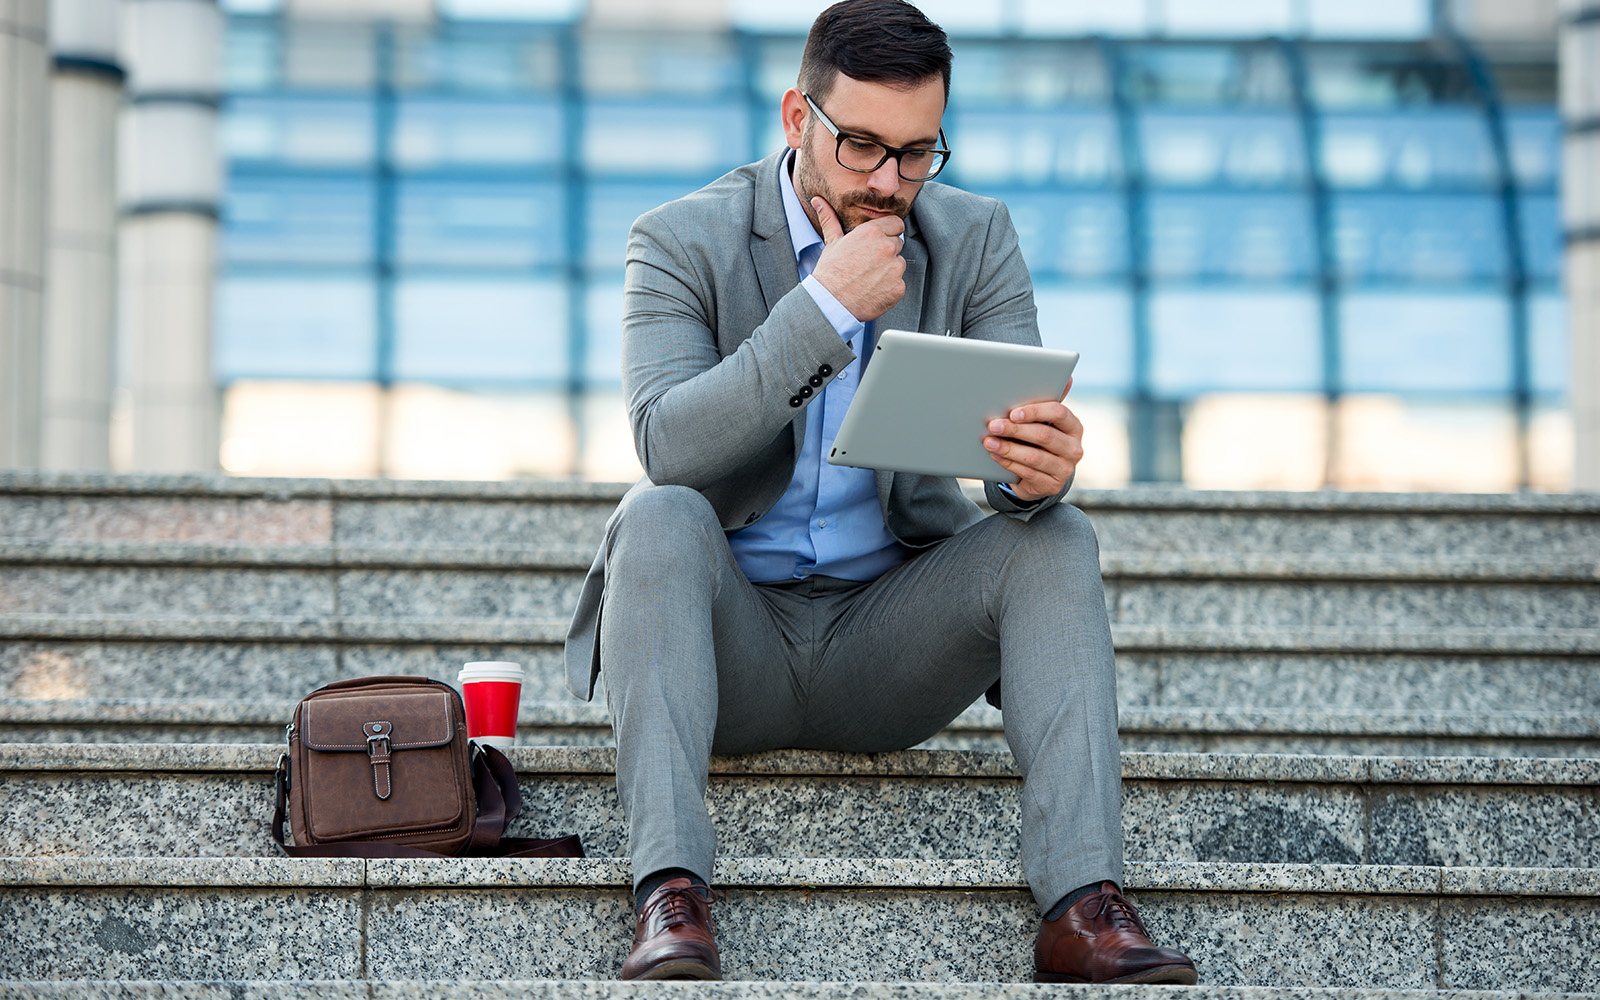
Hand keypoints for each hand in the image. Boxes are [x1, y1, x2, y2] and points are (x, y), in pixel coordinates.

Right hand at [808, 197, 906, 321]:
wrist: (830, 303)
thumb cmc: (830, 273)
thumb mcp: (831, 242)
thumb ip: (830, 219)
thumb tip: (818, 201)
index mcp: (872, 232)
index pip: (896, 224)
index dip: (887, 233)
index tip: (877, 245)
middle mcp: (886, 247)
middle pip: (897, 245)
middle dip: (886, 253)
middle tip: (867, 265)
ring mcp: (894, 268)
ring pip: (899, 265)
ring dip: (889, 271)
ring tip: (869, 279)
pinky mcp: (898, 287)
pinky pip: (899, 284)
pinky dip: (889, 289)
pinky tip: (873, 291)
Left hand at [982, 379, 1082, 501]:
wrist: (1041, 475)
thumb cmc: (1038, 441)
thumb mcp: (1043, 422)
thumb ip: (1046, 402)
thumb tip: (1067, 377)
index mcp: (1074, 426)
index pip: (1059, 412)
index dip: (1035, 411)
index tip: (1012, 412)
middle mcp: (1074, 448)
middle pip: (1044, 435)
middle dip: (1015, 429)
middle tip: (993, 425)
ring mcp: (1066, 469)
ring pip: (1034, 456)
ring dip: (1008, 448)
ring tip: (988, 441)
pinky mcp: (1052, 486)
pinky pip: (1028, 473)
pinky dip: (1008, 463)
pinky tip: (995, 455)